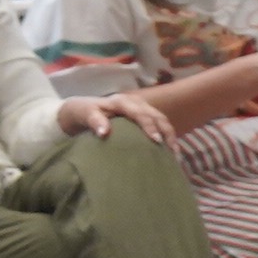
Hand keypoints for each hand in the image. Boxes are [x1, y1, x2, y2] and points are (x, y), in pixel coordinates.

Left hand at [59, 91, 176, 144]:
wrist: (82, 109)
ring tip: (175, 155)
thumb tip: (104, 133)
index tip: (156, 141)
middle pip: (157, 116)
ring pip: (162, 120)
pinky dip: (168, 137)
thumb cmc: (84, 113)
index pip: (140, 113)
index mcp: (122, 102)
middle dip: (167, 133)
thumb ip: (94, 121)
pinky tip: (171, 152)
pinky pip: (160, 125)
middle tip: (172, 152)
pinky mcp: (145, 117)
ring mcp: (143, 109)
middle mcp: (136, 103)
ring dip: (171, 136)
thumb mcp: (85, 115)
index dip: (149, 126)